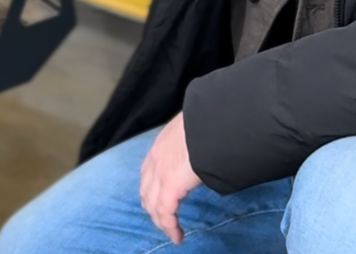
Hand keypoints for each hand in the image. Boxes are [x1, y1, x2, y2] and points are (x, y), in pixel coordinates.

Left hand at [139, 112, 202, 243]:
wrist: (210, 121)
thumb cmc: (208, 122)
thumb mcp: (195, 128)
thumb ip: (193, 141)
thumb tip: (207, 147)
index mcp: (161, 143)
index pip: (148, 170)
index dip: (152, 186)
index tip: (160, 196)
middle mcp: (156, 158)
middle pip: (146, 190)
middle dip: (152, 206)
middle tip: (164, 218)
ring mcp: (159, 172)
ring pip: (151, 204)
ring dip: (160, 219)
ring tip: (171, 230)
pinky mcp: (169, 186)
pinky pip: (165, 213)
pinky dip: (170, 227)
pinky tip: (178, 235)